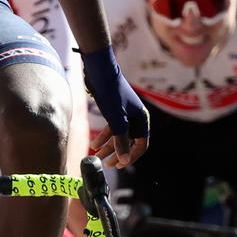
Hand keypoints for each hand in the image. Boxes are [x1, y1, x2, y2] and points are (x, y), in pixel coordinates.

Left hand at [81, 48, 149, 168]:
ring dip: (108, 146)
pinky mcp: (114, 109)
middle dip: (117, 153)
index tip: (119, 166)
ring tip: (96, 155)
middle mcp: (136, 117)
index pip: (141, 144)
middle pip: (129, 141)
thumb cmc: (111, 93)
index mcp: (142, 118)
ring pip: (118, 135)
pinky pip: (112, 127)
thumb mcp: (116, 120)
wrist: (100, 70)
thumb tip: (124, 161)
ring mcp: (125, 113)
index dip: (131, 156)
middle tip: (106, 164)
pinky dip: (104, 136)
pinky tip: (94, 143)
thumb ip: (121, 141)